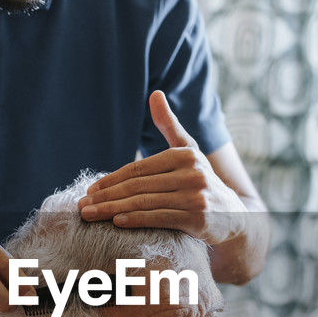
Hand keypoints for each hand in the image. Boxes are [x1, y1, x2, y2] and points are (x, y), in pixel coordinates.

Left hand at [78, 91, 246, 244]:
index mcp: (185, 154)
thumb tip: (154, 94)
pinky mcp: (198, 218)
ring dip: (113, 210)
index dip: (112, 179)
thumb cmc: (201, 181)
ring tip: (90, 215)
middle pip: (138, 186)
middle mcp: (192, 173)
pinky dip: (135, 220)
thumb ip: (170, 124)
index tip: (90, 189)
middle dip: (106, 196)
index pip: (139, 168)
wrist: (235, 216)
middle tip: (82, 205)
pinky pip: (159, 218)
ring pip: (145, 203)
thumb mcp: (189, 150)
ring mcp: (196, 197)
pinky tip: (116, 222)